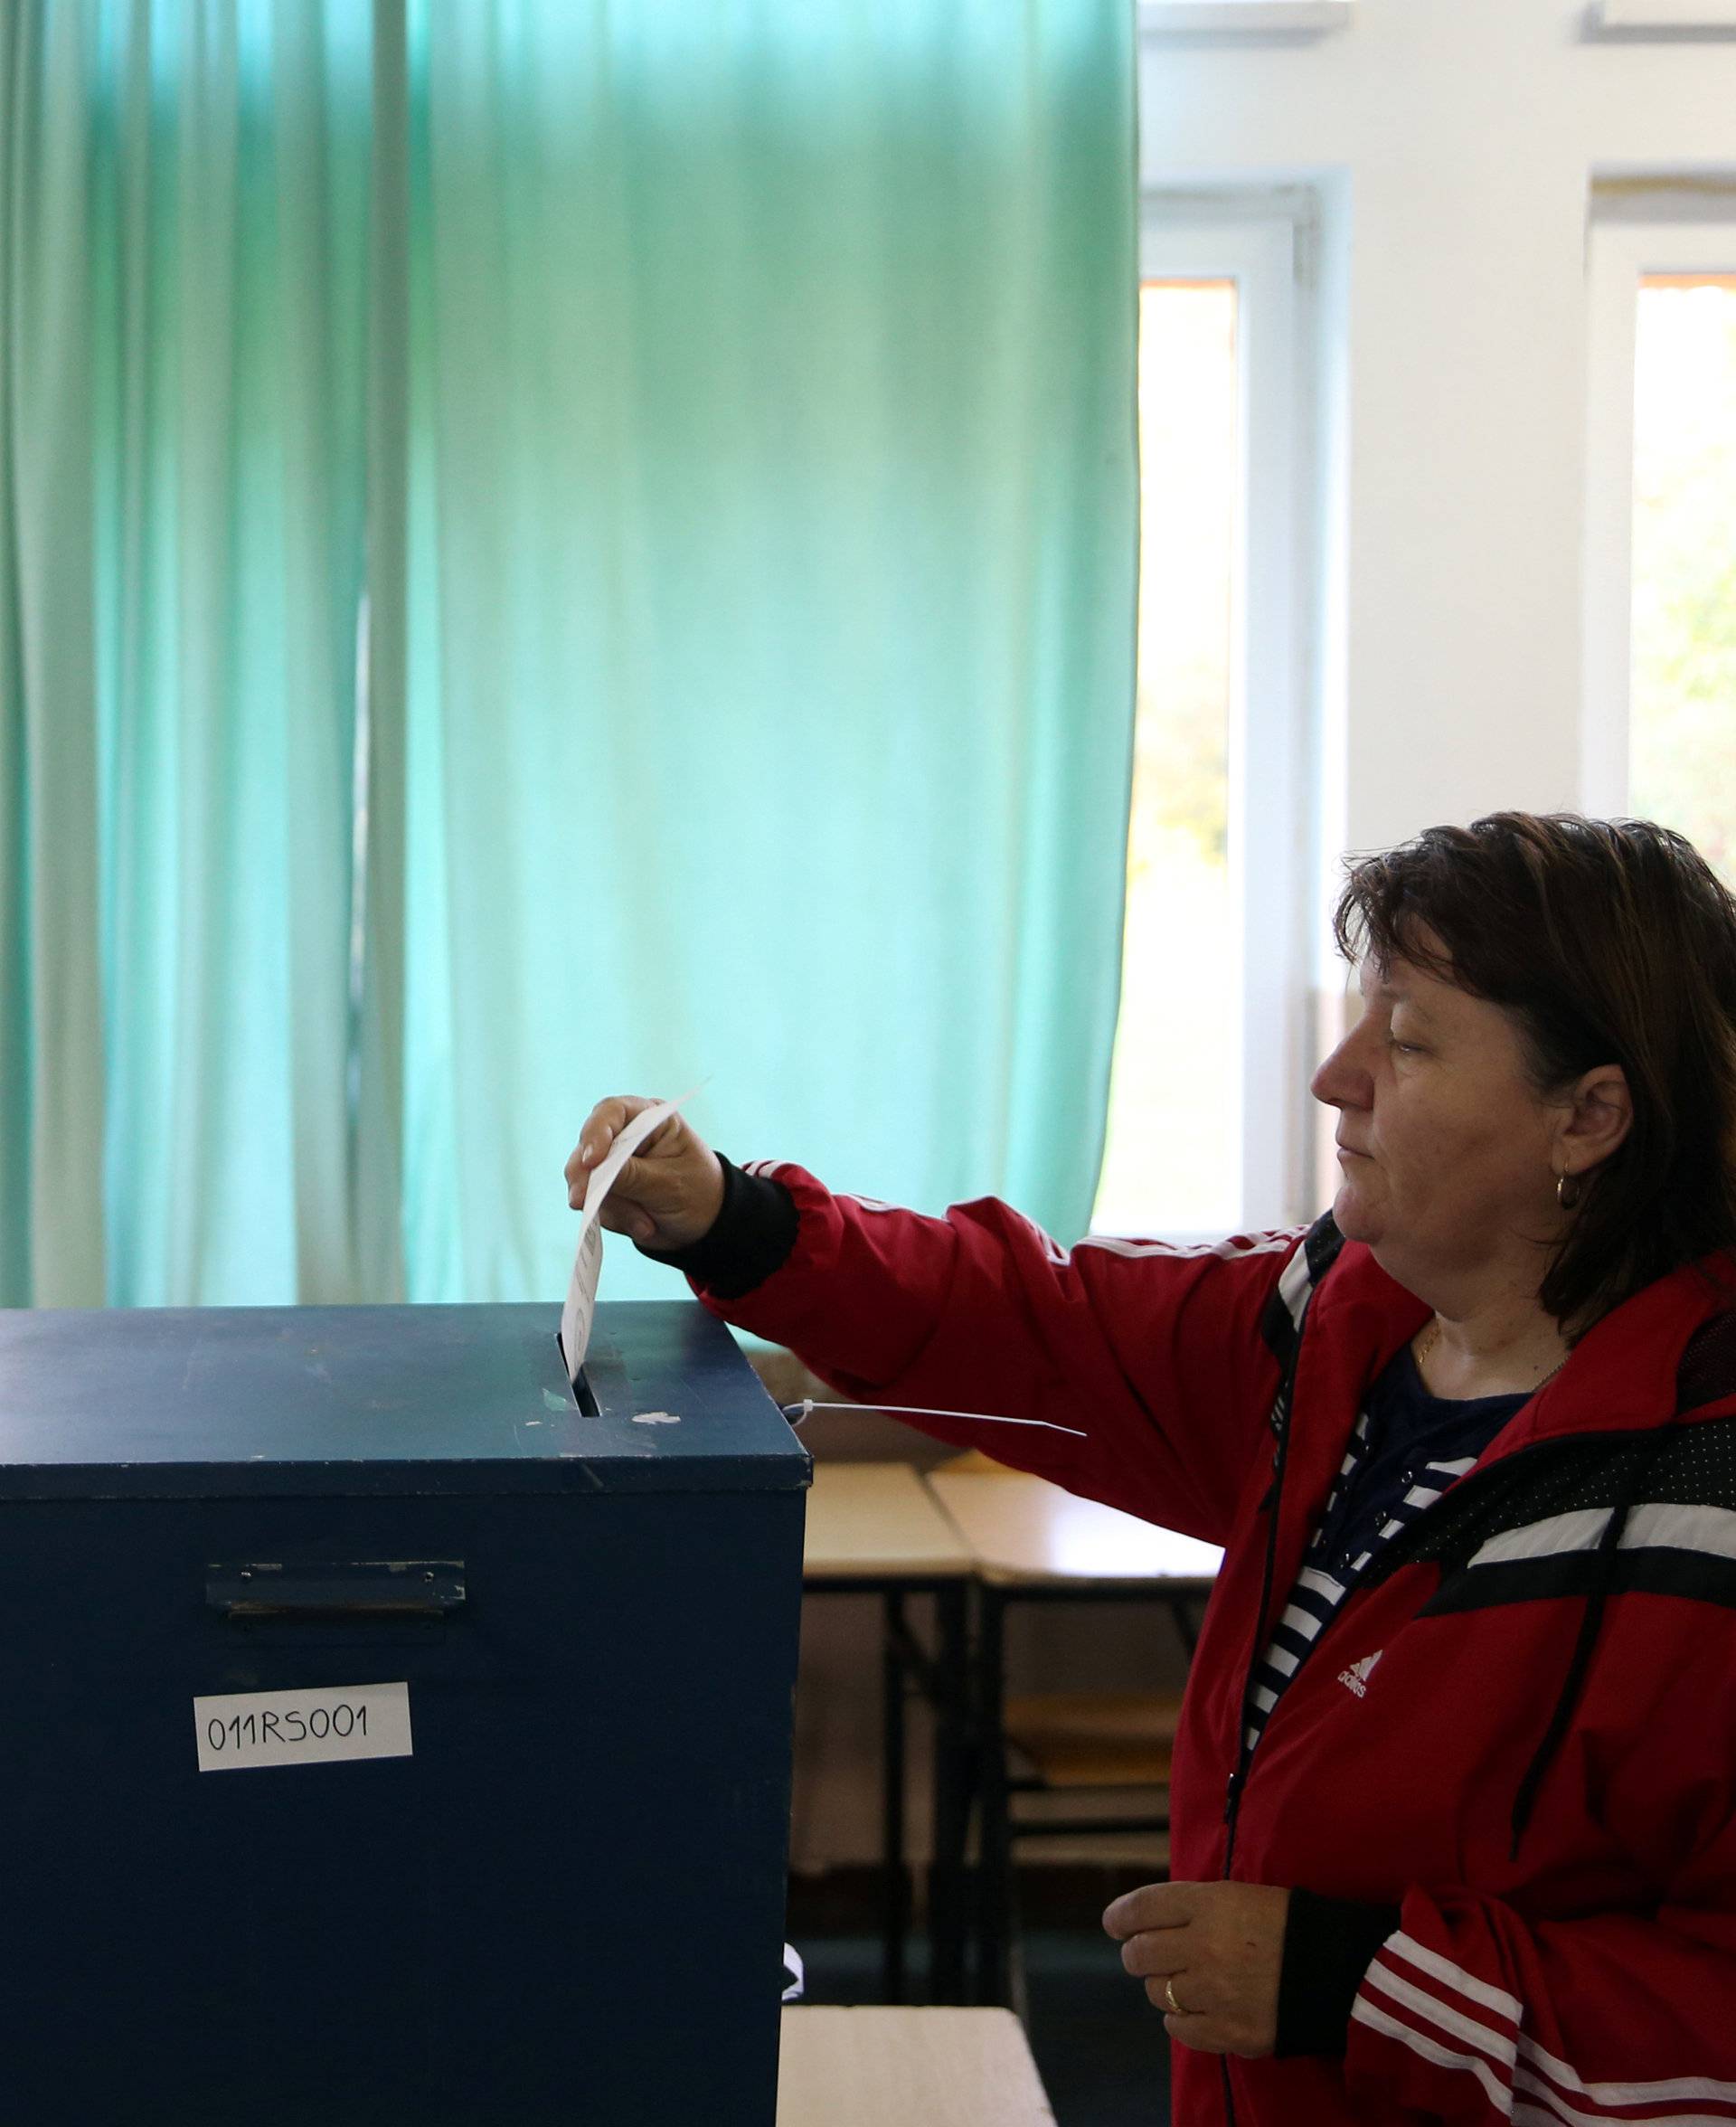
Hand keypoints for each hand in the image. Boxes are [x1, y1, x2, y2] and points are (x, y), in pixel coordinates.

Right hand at [564, 1097, 726, 1252]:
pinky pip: (595, 1204)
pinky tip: (643, 1226)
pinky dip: (617, 1219)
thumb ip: (632, 1175)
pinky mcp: (607, 1191)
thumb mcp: (670, 1184)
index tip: (591, 1161)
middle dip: (589, 1179)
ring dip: (614, 1208)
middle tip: (584, 1201)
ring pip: (587, 1182)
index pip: (611, 1112)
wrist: (705, 1227)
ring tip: (647, 1225)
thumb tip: (592, 1171)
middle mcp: (626, 1137)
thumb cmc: (698, 1193)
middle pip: (587, 1148)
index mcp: (649, 1120)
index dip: (595, 1133)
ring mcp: (613, 1165)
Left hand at [1103, 1880, 1289, 2057]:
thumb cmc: (1289, 1923)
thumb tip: (1147, 1920)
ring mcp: (1214, 1993)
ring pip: (1157, 1992)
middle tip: (1145, 1954)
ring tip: (1182, 1980)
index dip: (1121, 1915)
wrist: (1341, 1971)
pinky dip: (1179, 2019)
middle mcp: (1204, 1947)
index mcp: (1209, 1905)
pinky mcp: (1228, 2032)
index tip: (1114, 1923)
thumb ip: (1193, 1906)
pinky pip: (1179, 2028)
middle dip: (1137, 1952)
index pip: (1143, 1907)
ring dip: (1162, 1985)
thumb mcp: (1239, 1895)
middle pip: (1140, 1953)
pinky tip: (1194, 2009)